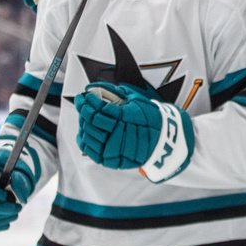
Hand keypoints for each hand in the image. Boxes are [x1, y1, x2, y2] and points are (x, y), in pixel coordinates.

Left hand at [74, 81, 194, 182]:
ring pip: (88, 134)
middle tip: (81, 102)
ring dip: (83, 123)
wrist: (163, 142)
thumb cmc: (152, 120)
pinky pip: (89, 149)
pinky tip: (84, 131)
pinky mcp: (110, 159)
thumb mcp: (139, 102)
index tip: (85, 95)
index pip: (99, 107)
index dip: (89, 100)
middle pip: (91, 120)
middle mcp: (117, 133)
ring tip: (83, 116)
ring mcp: (113, 147)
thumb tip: (102, 87)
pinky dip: (84, 139)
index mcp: (124, 117)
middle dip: (84, 109)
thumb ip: (120, 95)